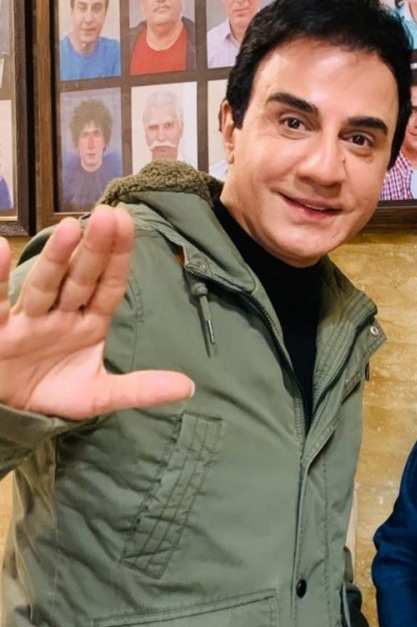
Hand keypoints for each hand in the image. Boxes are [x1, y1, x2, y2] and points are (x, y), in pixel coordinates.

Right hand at [0, 207, 193, 418]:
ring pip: (44, 285)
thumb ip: (140, 389)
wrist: (9, 411)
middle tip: (108, 215)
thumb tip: (189, 387)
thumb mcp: (98, 395)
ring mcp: (28, 320)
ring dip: (56, 258)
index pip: (108, 286)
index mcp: (88, 323)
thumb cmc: (53, 392)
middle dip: (95, 249)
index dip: (118, 257)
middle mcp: (60, 314)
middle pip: (80, 277)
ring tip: (70, 228)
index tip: (128, 223)